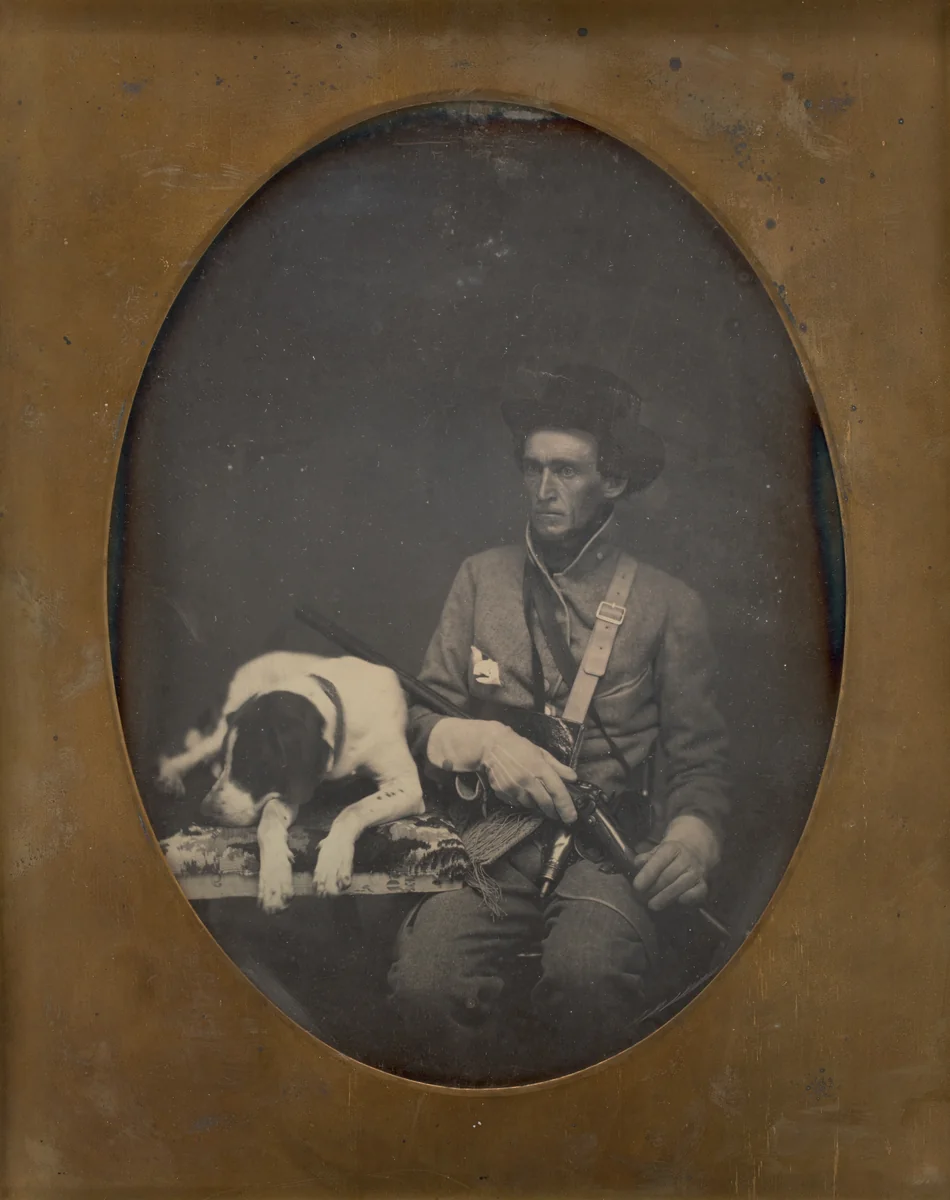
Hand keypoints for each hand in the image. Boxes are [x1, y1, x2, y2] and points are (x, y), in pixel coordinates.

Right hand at [426, 718, 576, 823]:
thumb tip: (573, 778)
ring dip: (536, 805)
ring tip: (536, 797)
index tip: (571, 818)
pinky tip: (521, 792)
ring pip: (530, 805)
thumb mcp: (541, 753)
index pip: (557, 791)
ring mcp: (514, 787)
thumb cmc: (518, 747)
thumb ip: (558, 767)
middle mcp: (528, 780)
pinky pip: (516, 803)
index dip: (566, 807)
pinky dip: (521, 801)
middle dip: (553, 811)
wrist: (490, 746)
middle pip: (545, 803)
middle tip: (556, 814)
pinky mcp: (503, 792)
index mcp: (540, 768)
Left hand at [632, 839, 708, 910]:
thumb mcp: (658, 850)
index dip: (647, 874)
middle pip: (667, 876)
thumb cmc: (671, 853)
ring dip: (665, 898)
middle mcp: (686, 859)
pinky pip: (696, 894)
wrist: (696, 849)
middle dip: (653, 889)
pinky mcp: (703, 884)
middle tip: (642, 899)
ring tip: (653, 905)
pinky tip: (675, 903)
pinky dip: (686, 900)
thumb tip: (637, 864)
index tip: (637, 886)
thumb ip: (646, 857)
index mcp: (672, 848)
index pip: (659, 861)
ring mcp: (696, 872)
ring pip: (679, 886)